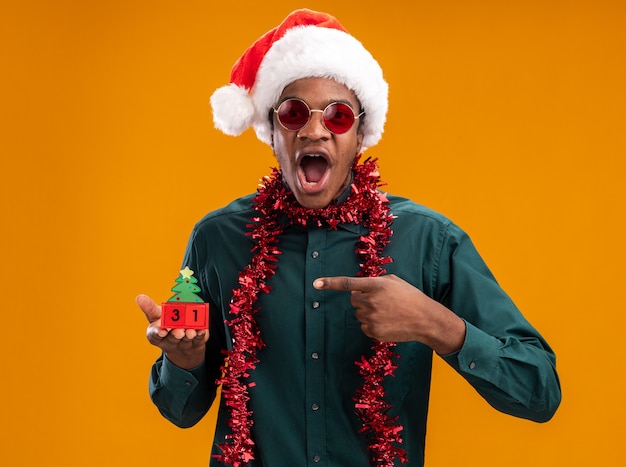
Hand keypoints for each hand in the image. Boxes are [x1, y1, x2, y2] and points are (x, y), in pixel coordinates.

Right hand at [136, 294, 208, 368]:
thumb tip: (139, 297)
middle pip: (171, 339)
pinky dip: (200, 335)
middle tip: (179, 332)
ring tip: (190, 332)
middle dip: (175, 335)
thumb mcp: (156, 314)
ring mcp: (182, 343)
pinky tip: (201, 330)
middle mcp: (169, 340)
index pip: (155, 335)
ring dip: (188, 335)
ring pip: (185, 340)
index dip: (158, 333)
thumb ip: (149, 307)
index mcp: (156, 333)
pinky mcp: (196, 342)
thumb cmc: (166, 323)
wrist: (181, 340)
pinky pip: (198, 340)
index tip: (162, 331)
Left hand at [313, 275, 464, 353]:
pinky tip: (387, 322)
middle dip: (362, 299)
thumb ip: (374, 282)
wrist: (425, 319)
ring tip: (387, 312)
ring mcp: (371, 318)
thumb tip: (358, 288)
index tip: (316, 283)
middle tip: (379, 300)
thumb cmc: (410, 297)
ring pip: (359, 314)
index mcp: (376, 286)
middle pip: (353, 300)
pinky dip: (372, 324)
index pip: (348, 284)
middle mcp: (371, 301)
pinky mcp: (373, 331)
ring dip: (368, 312)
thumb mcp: (393, 282)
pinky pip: (364, 326)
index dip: (330, 283)